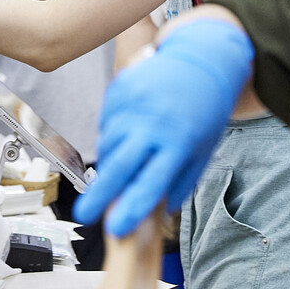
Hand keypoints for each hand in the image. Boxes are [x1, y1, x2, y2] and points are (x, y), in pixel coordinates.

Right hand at [73, 17, 253, 236]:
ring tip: (121, 164)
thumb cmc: (205, 109)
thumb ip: (180, 180)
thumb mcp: (203, 149)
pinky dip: (111, 134)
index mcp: (178, 143)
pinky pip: (106, 122)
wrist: (201, 60)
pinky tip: (125, 133)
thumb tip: (158, 208)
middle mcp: (153, 124)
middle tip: (84, 215)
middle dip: (100, 194)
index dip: (131, 208)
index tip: (115, 228)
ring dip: (109, 162)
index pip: (150, 183)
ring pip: (108, 143)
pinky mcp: (120, 89)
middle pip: (120, 166)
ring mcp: (133, 104)